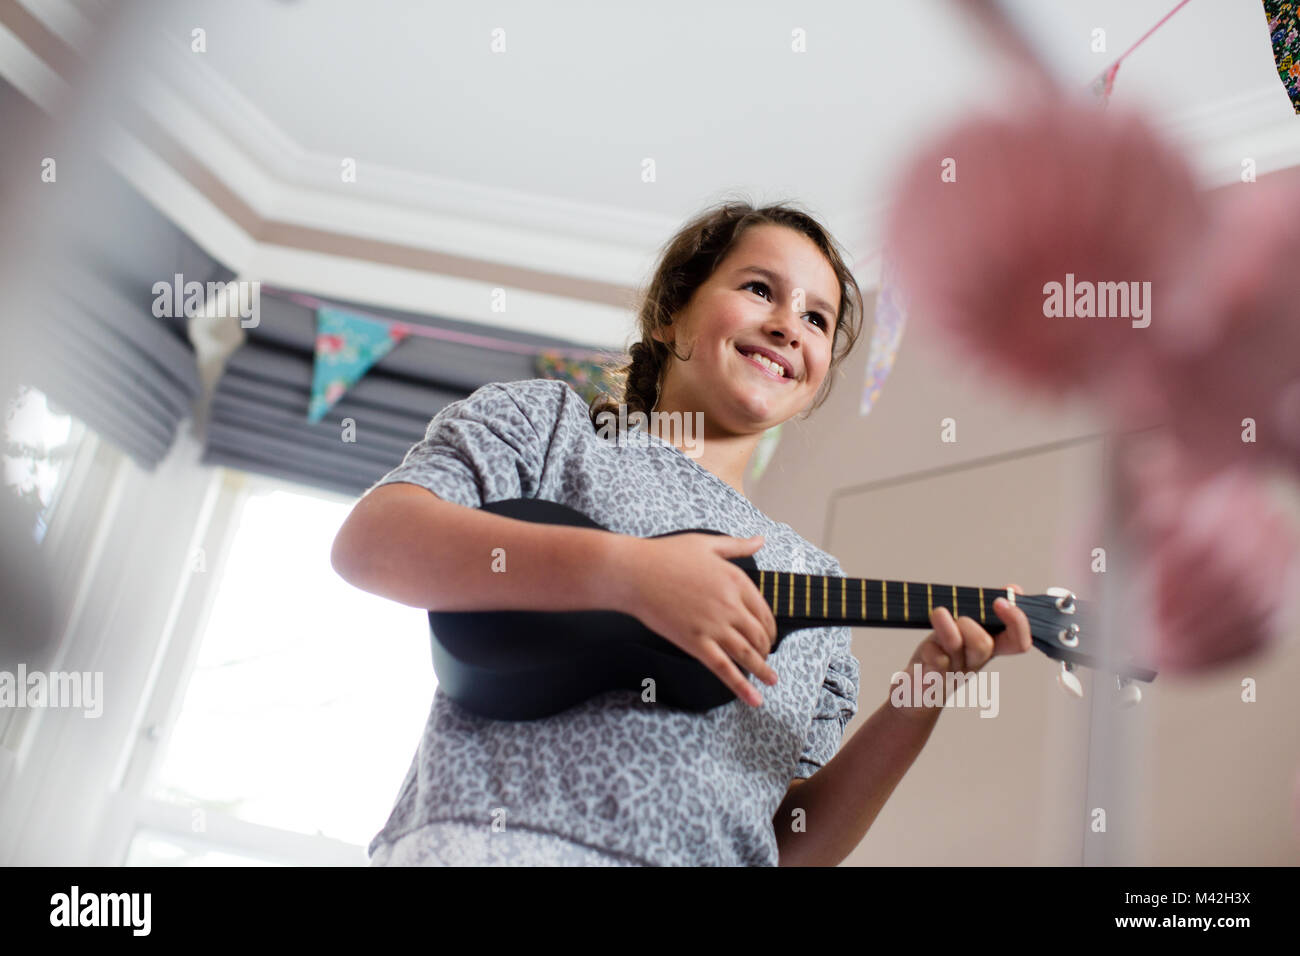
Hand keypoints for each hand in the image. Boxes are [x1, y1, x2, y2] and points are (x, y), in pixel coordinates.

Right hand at [612, 532, 778, 706]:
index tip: (768, 635)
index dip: (770, 627)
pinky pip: (725, 669)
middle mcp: (730, 605)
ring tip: (771, 680)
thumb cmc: (665, 555)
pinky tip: (754, 698)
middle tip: (765, 656)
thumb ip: (737, 546)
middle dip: (766, 649)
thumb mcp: (707, 543)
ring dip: (763, 670)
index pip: (765, 611)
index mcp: (736, 580)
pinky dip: (742, 687)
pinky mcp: (695, 643)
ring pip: (748, 654)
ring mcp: (714, 626)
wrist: (633, 572)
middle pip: (759, 635)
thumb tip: (760, 540)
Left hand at [897, 583, 1032, 716]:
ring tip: (938, 614)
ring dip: (947, 629)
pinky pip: (934, 662)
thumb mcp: (964, 630)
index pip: (1018, 642)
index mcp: (988, 649)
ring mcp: (952, 672)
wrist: (916, 694)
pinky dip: (930, 650)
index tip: (1002, 601)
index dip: (1018, 622)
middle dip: (970, 624)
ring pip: (956, 648)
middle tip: (958, 616)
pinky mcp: (930, 678)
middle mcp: (973, 662)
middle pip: (985, 645)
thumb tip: (1013, 589)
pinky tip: (927, 648)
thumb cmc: (940, 656)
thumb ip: (985, 612)